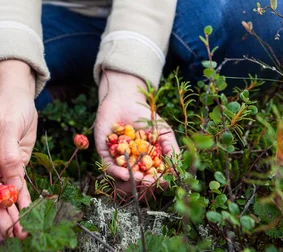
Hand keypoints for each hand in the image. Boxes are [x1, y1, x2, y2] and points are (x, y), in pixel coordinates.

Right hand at [0, 60, 37, 241]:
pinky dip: (20, 203)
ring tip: (20, 234)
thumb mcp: (11, 123)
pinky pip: (13, 189)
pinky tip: (27, 216)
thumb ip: (9, 154)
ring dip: (8, 216)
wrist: (17, 94)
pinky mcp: (11, 166)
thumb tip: (11, 183)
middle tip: (12, 235)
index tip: (4, 218)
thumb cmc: (11, 103)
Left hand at [95, 70, 179, 198]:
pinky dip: (117, 173)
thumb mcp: (163, 132)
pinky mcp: (104, 153)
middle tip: (149, 182)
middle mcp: (132, 164)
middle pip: (138, 182)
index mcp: (147, 162)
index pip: (153, 177)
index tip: (162, 181)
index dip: (158, 181)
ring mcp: (118, 160)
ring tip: (138, 178)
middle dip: (144, 184)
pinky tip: (126, 174)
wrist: (125, 99)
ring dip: (131, 182)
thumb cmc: (145, 116)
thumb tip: (178, 172)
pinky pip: (109, 167)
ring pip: (123, 179)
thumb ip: (171, 150)